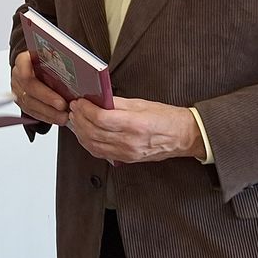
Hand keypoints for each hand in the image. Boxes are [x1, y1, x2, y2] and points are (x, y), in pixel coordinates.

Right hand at [11, 51, 68, 124]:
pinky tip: (57, 118)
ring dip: (48, 112)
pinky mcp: (21, 101)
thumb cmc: (45, 59)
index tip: (56, 90)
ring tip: (64, 116)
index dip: (39, 83)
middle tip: (63, 105)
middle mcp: (17, 75)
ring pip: (29, 104)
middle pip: (29, 89)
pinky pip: (32, 112)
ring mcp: (17, 89)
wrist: (35, 64)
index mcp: (23, 60)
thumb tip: (76, 70)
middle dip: (47, 99)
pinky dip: (46, 117)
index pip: (26, 70)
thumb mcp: (50, 55)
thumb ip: (57, 61)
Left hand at [65, 96, 204, 163]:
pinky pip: (100, 153)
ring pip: (93, 144)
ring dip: (80, 131)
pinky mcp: (125, 159)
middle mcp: (130, 142)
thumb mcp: (142, 103)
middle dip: (79, 119)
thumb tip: (97, 98)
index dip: (86, 109)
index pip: (102, 119)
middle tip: (74, 108)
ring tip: (76, 119)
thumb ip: (117, 103)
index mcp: (135, 124)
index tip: (80, 102)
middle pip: (93, 132)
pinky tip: (84, 133)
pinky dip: (87, 143)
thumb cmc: (167, 118)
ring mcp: (127, 153)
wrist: (183, 137)